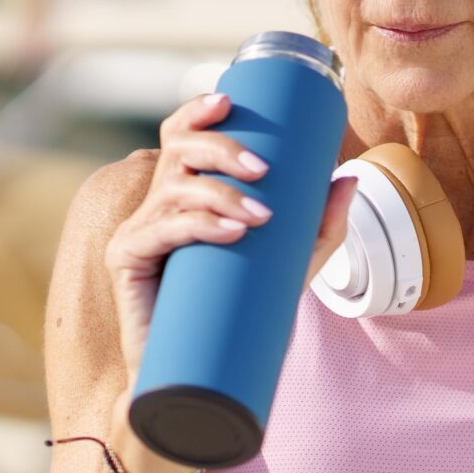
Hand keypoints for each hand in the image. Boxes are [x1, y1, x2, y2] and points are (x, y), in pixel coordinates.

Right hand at [106, 89, 357, 375]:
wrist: (197, 373)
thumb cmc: (239, 313)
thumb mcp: (292, 265)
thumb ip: (321, 226)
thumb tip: (347, 179)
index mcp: (188, 192)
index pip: (183, 135)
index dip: (198, 111)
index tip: (228, 99)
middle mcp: (159, 203)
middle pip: (180, 150)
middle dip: (222, 149)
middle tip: (264, 170)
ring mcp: (139, 229)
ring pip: (174, 190)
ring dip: (220, 194)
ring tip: (261, 216)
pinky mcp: (126, 261)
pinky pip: (158, 232)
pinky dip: (196, 226)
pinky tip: (228, 230)